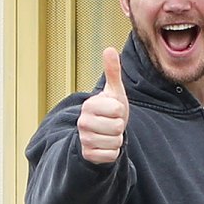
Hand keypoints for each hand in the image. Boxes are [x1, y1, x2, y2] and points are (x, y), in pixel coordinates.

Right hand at [77, 47, 129, 163]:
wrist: (100, 134)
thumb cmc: (109, 112)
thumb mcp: (113, 92)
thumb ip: (112, 71)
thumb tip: (109, 48)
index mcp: (89, 105)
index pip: (118, 109)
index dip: (120, 111)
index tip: (112, 111)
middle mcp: (83, 122)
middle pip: (117, 127)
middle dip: (119, 127)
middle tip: (111, 123)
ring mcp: (84, 139)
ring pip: (115, 141)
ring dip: (116, 139)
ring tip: (108, 134)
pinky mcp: (88, 154)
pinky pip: (111, 154)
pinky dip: (112, 152)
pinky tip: (105, 145)